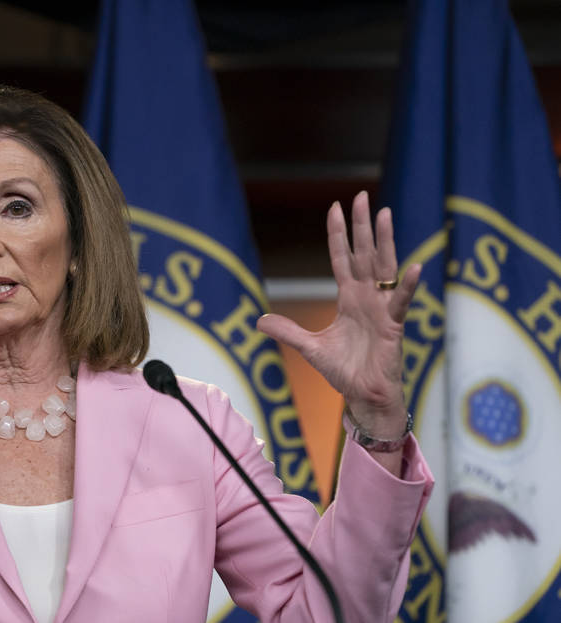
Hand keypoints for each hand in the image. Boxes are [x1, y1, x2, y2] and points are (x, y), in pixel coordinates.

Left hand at [257, 191, 419, 439]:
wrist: (364, 397)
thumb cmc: (344, 371)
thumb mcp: (309, 347)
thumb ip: (287, 332)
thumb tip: (259, 322)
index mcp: (349, 299)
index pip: (342, 259)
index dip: (338, 235)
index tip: (335, 207)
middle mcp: (367, 298)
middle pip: (364, 254)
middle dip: (361, 226)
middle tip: (362, 196)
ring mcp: (382, 310)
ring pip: (384, 268)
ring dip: (385, 242)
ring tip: (384, 214)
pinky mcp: (394, 327)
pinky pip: (401, 303)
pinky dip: (406, 287)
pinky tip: (413, 267)